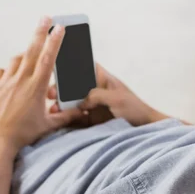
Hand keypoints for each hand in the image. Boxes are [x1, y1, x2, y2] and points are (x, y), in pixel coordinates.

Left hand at [0, 18, 82, 154]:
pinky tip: (10, 78)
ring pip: (15, 61)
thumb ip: (67, 116)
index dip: (55, 41)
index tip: (59, 28)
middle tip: (46, 18)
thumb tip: (84, 112)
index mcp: (36, 87)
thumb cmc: (22, 134)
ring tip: (30, 60)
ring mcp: (3, 82)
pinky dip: (6, 72)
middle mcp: (19, 80)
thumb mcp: (48, 126)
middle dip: (40, 32)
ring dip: (24, 57)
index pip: (48, 58)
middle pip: (31, 50)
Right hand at [48, 64, 168, 126]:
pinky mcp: (93, 120)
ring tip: (53, 110)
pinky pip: (77, 118)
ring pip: (73, 103)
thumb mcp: (116, 98)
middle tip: (49, 94)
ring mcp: (94, 106)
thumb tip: (79, 102)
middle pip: (73, 86)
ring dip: (62, 105)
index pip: (85, 67)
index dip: (72, 64)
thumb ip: (96, 96)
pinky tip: (59, 120)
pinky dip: (68, 119)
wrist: (145, 129)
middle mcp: (96, 91)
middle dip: (60, 89)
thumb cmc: (135, 109)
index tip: (55, 66)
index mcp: (103, 80)